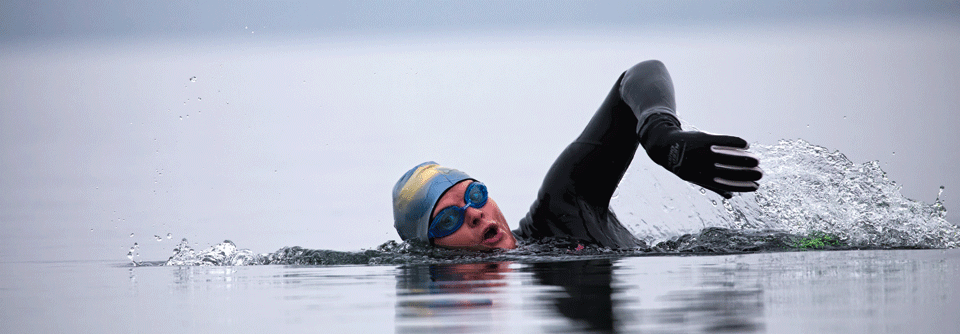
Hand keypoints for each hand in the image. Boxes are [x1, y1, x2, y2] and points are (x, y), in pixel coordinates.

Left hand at [646, 130, 762, 198]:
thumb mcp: (694, 177)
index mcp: (700, 178)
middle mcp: (702, 166)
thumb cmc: (683, 164)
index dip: (742, 186)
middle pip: (729, 171)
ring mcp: (702, 152)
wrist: (665, 145)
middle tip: (761, 173)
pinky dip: (736, 143)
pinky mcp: (704, 138)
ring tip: (757, 160)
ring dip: (746, 159)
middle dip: (748, 174)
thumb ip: (712, 186)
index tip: (756, 187)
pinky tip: (746, 145)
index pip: (725, 185)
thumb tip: (731, 196)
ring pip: (729, 157)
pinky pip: (723, 141)